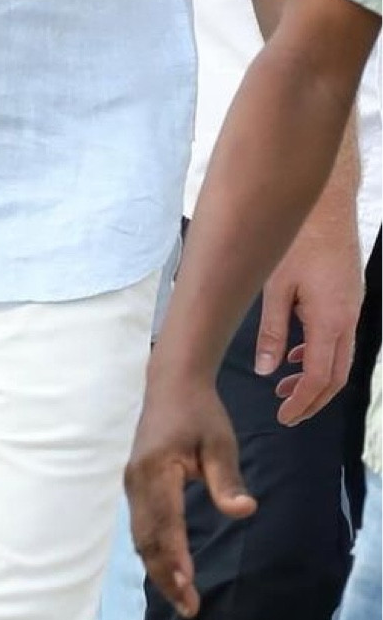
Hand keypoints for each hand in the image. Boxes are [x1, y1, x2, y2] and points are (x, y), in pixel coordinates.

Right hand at [126, 365, 255, 616]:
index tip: (189, 588)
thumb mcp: (220, 442)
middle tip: (189, 608)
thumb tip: (244, 512)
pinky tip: (169, 568)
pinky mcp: (135, 485)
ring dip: (158, 568)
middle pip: (146, 538)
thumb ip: (228, 479)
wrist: (171, 385)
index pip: (164, 522)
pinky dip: (153, 551)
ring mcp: (132, 484)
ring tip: (181, 597)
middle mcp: (137, 481)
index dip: (174, 557)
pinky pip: (141, 526)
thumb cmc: (200, 413)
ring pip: (141, 535)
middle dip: (165, 575)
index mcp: (156, 470)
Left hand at [255, 202, 362, 424]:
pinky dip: (319, 352)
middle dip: (313, 399)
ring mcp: (351, 307)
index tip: (283, 416)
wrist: (327, 203)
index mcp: (331, 322)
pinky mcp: (347, 295)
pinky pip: (338, 336)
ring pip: (339, 357)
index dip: (302, 402)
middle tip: (287, 412)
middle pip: (337, 376)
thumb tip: (268, 370)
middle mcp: (348, 319)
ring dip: (316, 376)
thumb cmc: (298, 239)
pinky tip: (297, 353)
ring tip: (286, 386)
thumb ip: (272, 331)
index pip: (321, 379)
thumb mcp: (276, 287)